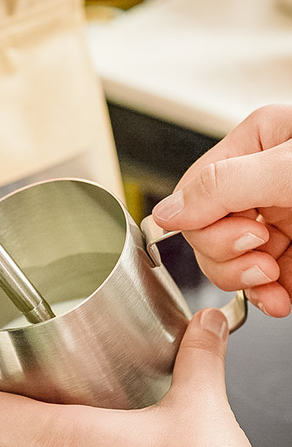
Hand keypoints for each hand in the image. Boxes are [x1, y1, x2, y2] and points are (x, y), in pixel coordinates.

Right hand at [152, 104, 291, 317]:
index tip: (242, 235)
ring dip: (246, 281)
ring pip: (227, 262)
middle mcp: (258, 184)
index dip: (206, 226)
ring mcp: (277, 219)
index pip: (192, 196)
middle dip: (228, 256)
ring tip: (273, 278)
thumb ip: (221, 186)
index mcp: (252, 148)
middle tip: (261, 255)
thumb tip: (165, 214)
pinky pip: (262, 282)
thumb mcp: (288, 167)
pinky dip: (267, 297)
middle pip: (203, 234)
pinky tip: (279, 298)